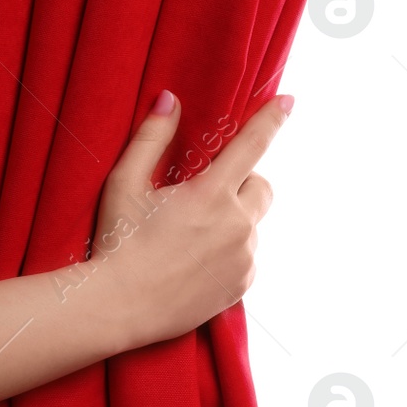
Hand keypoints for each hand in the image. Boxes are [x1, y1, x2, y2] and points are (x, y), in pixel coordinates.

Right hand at [91, 90, 290, 347]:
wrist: (119, 306)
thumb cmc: (117, 241)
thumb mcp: (125, 184)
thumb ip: (152, 138)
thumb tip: (169, 100)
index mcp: (211, 193)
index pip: (252, 145)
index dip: (272, 119)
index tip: (289, 102)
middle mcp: (237, 224)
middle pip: (262, 187)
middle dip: (242, 184)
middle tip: (205, 196)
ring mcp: (244, 257)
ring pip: (253, 225)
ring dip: (234, 222)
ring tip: (191, 238)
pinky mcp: (243, 284)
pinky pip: (248, 257)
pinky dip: (232, 253)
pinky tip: (197, 262)